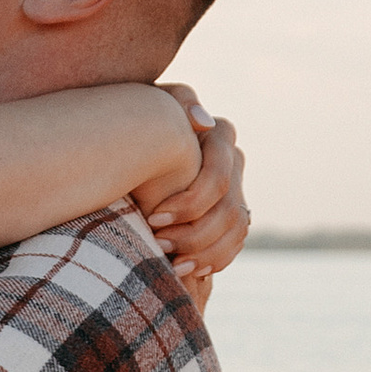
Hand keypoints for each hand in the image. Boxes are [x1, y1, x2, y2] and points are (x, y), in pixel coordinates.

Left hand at [138, 89, 249, 287]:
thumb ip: (178, 101)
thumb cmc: (136, 119)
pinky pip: (236, 242)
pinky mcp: (233, 211)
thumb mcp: (152, 102)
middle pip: (229, 209)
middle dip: (194, 232)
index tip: (152, 218)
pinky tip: (189, 269)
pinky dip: (216, 259)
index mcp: (220, 136)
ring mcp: (238, 186)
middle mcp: (235, 161)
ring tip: (174, 264)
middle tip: (159, 245)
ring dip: (205, 250)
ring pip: (237, 228)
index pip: (219, 178)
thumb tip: (203, 123)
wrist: (132, 142)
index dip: (190, 203)